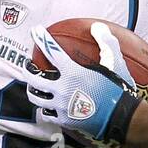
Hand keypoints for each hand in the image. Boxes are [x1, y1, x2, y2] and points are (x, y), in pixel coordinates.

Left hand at [25, 21, 140, 147]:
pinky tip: (46, 107)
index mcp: (72, 73)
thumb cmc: (117, 89)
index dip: (42, 39)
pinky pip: (47, 114)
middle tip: (28, 66)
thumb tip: (97, 27)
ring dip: (33, 91)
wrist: (120, 117)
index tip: (35, 31)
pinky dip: (45, 109)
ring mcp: (60, 106)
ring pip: (36, 98)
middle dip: (28, 70)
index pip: (52, 52)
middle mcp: (62, 89)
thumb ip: (106, 42)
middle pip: (34, 78)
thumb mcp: (115, 62)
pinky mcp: (63, 120)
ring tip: (33, 87)